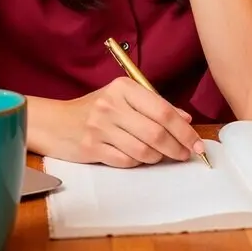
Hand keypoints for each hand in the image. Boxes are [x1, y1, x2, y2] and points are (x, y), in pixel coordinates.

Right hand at [31, 78, 205, 167]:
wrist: (55, 122)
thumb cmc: (94, 110)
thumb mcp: (123, 99)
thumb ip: (154, 106)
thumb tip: (185, 120)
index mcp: (123, 88)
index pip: (162, 110)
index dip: (184, 130)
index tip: (197, 143)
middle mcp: (111, 105)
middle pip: (156, 132)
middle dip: (177, 147)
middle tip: (185, 155)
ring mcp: (100, 127)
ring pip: (143, 150)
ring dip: (157, 157)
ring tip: (160, 155)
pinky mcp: (91, 147)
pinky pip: (126, 161)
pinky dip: (137, 162)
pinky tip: (137, 157)